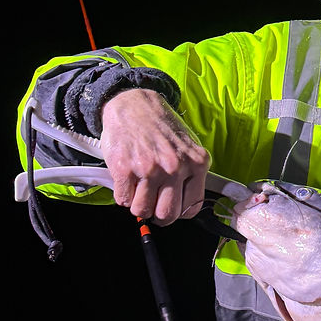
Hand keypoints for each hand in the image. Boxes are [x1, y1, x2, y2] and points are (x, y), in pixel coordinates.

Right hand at [100, 89, 210, 224]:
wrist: (134, 104)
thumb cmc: (161, 127)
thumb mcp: (188, 147)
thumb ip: (191, 174)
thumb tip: (185, 206)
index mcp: (196, 163)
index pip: (192, 208)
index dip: (179, 212)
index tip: (171, 207)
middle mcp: (175, 167)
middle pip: (167, 215)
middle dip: (158, 215)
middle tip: (153, 206)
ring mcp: (149, 168)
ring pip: (142, 210)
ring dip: (138, 205)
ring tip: (139, 190)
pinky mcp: (125, 169)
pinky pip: (123, 199)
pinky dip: (123, 195)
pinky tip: (128, 181)